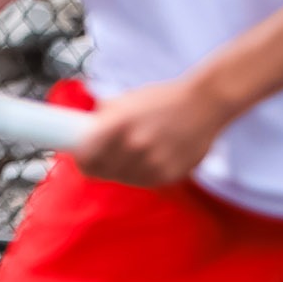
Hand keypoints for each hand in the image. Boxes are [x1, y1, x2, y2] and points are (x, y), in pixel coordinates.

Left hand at [71, 79, 233, 187]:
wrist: (204, 104)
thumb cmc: (161, 99)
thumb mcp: (124, 101)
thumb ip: (102, 119)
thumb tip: (81, 132)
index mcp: (118, 125)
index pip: (86, 156)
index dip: (79, 158)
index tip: (78, 156)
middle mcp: (135, 146)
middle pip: (100, 170)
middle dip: (95, 164)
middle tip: (95, 158)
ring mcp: (153, 163)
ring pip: (120, 178)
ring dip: (116, 170)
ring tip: (122, 156)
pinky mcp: (169, 175)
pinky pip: (142, 181)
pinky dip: (137, 174)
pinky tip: (141, 160)